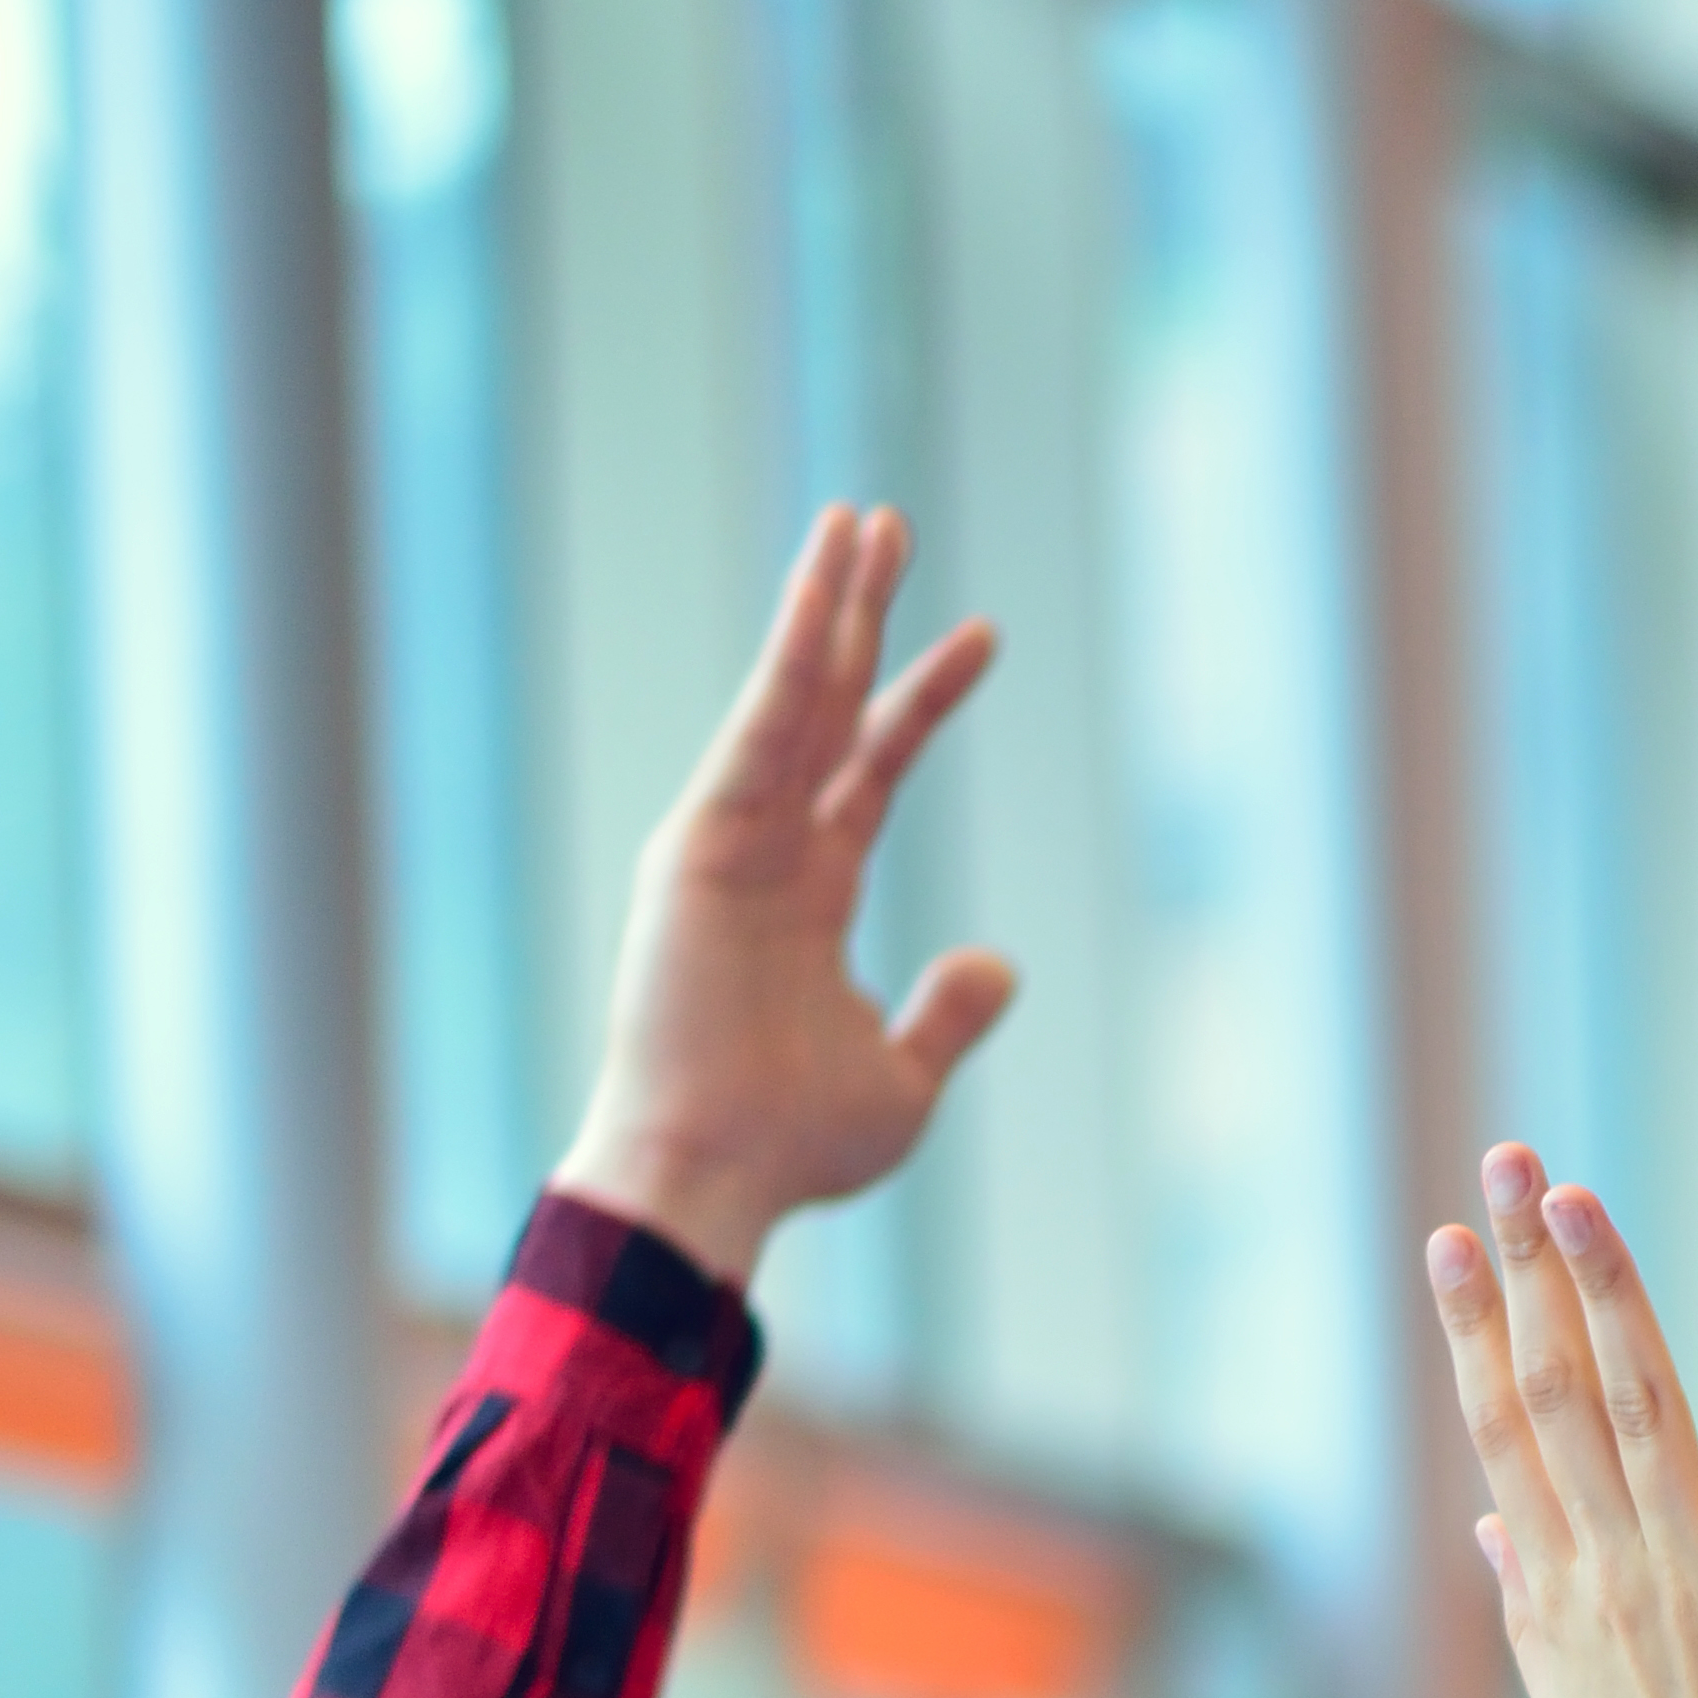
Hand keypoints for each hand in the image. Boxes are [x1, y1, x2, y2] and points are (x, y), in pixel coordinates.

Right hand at [546, 506, 1015, 1283]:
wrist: (716, 1174)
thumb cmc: (792, 1143)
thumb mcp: (904, 1076)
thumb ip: (948, 1013)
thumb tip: (997, 962)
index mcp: (811, 892)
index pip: (873, 768)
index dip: (922, 700)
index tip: (980, 635)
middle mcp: (768, 849)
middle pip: (824, 705)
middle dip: (859, 615)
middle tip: (889, 524)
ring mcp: (730, 838)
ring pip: (788, 696)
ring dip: (823, 607)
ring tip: (859, 522)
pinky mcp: (700, 840)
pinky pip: (758, 730)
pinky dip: (788, 659)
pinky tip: (820, 594)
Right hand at [1429, 1146, 1697, 1697]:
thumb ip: (1529, 1608)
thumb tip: (1492, 1523)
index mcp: (1552, 1595)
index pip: (1497, 1430)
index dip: (1472, 1327)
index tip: (1448, 1240)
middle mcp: (1608, 1573)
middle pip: (1552, 1393)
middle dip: (1524, 1272)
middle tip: (1506, 1167)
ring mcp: (1693, 1581)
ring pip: (1638, 1408)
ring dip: (1607, 1296)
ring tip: (1574, 1199)